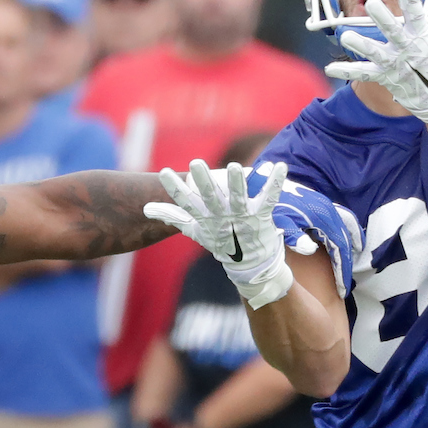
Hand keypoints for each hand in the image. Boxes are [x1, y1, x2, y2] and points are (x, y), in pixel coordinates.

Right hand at [146, 159, 295, 308]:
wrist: (249, 264)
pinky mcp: (262, 216)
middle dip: (204, 181)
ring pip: (238, 197)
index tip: (164, 172)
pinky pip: (269, 197)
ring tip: (234, 166)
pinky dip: (275, 182)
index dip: (175, 188)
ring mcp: (243, 216)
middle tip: (195, 163)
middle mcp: (222, 216)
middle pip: (211, 197)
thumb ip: (172, 216)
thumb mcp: (194, 229)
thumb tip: (146, 209)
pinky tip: (280, 166)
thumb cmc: (220, 241)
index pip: (186, 202)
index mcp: (205, 217)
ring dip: (236, 182)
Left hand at [324, 0, 427, 123]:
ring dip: (361, 45)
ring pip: (375, 53)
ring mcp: (394, 63)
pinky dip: (347, 72)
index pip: (417, 13)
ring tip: (346, 37)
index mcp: (423, 35)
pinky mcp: (385, 76)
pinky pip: (364, 74)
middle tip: (371, 4)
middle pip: (394, 31)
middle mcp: (407, 48)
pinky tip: (330, 69)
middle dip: (383, 19)